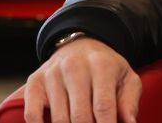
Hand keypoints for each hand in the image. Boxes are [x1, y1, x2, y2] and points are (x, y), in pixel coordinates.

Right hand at [23, 36, 140, 122]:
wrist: (80, 46)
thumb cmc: (107, 69)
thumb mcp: (126, 78)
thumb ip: (129, 101)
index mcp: (101, 65)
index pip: (103, 107)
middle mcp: (74, 67)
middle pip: (80, 116)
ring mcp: (52, 74)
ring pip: (59, 119)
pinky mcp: (35, 82)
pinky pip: (32, 114)